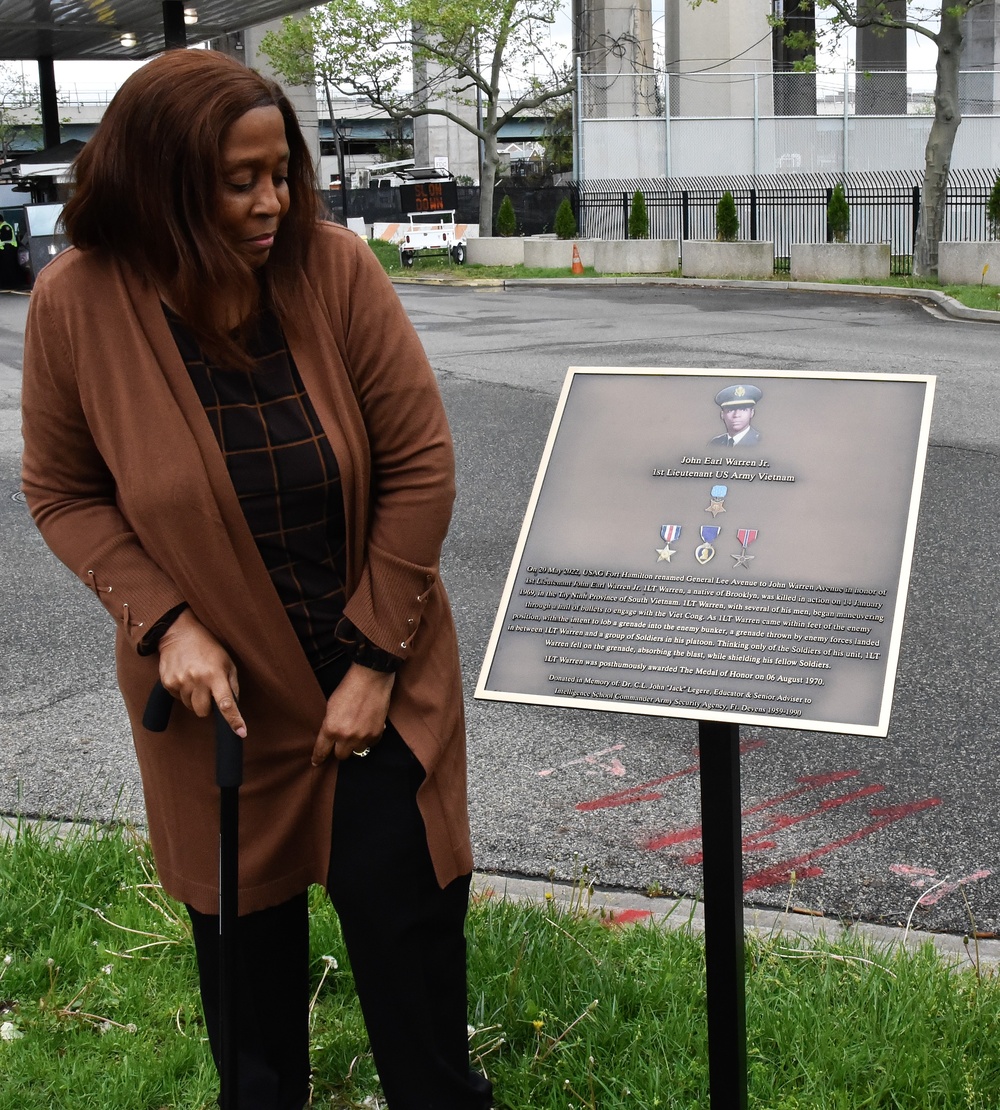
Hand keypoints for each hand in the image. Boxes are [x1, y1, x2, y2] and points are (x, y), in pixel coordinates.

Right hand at [157, 609, 246, 737]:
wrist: (179, 634)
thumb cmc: (208, 648)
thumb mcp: (227, 662)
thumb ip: (232, 685)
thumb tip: (234, 707)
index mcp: (215, 675)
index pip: (226, 703)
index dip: (234, 720)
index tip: (241, 732)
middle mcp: (197, 680)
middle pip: (203, 712)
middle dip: (207, 707)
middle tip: (208, 691)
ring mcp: (180, 682)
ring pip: (190, 706)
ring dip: (194, 698)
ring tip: (195, 679)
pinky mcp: (167, 683)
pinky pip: (177, 698)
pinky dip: (183, 692)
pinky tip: (185, 677)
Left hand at [312, 663, 394, 764]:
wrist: (370, 678)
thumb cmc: (349, 688)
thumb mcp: (331, 706)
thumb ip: (330, 724)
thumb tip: (332, 736)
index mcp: (331, 728)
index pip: (322, 750)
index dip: (318, 758)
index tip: (316, 762)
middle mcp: (346, 736)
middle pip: (341, 756)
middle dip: (340, 749)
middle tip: (343, 740)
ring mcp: (362, 736)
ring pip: (357, 751)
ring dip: (356, 744)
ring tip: (358, 731)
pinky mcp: (376, 733)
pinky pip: (371, 744)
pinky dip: (369, 739)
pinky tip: (368, 727)